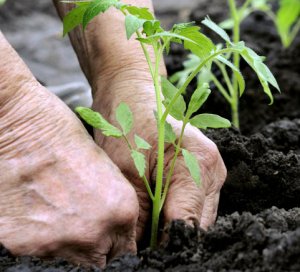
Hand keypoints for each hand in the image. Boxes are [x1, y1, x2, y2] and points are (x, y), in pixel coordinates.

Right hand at [0, 35, 138, 266]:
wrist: (24, 126)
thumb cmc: (66, 137)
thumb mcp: (105, 170)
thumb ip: (112, 207)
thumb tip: (109, 229)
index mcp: (121, 210)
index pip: (125, 251)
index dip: (115, 244)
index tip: (107, 240)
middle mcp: (93, 232)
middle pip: (98, 261)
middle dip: (95, 248)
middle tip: (83, 226)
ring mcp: (56, 241)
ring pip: (69, 259)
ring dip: (68, 243)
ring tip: (58, 214)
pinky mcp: (21, 243)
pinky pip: (40, 252)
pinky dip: (41, 238)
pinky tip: (38, 212)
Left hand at [93, 68, 226, 241]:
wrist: (132, 96)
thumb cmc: (126, 124)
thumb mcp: (126, 172)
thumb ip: (140, 216)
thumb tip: (140, 250)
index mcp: (199, 164)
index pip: (187, 225)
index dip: (164, 245)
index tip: (142, 253)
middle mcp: (213, 170)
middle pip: (197, 225)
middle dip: (169, 238)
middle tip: (141, 241)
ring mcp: (212, 172)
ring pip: (196, 218)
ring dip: (172, 227)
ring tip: (146, 224)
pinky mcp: (204, 174)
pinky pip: (193, 206)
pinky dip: (175, 214)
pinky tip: (156, 210)